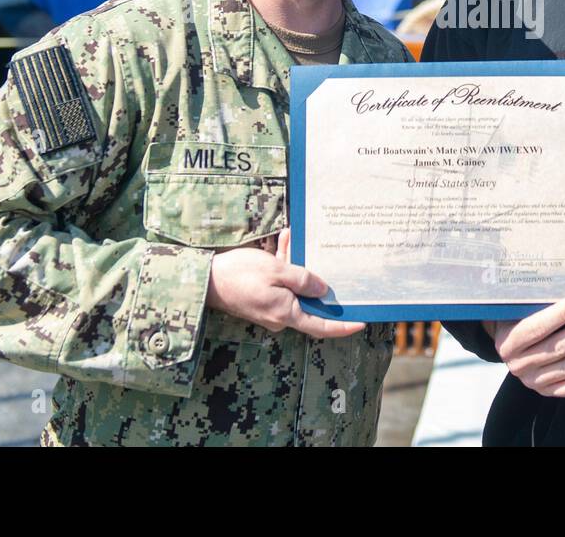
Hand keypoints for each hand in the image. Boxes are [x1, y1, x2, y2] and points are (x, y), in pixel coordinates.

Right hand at [206, 229, 364, 338]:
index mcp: (286, 313)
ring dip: (294, 262)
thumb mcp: (276, 271)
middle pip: (307, 299)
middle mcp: (279, 315)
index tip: (361, 322)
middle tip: (319, 253)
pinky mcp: (260, 298)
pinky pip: (278, 283)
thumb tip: (323, 291)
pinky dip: (282, 264)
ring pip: (292, 286)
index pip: (321, 327)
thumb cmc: (239, 275)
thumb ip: (303, 280)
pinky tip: (283, 241)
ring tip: (291, 238)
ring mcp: (269, 308)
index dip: (342, 327)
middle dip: (313, 275)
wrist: (203, 279)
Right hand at [486, 296, 564, 396]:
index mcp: (508, 341)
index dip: (558, 315)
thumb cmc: (520, 319)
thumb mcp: (519, 308)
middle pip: (559, 348)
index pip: (535, 329)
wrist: (511, 343)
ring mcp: (532, 381)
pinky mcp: (546, 391)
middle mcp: (518, 365)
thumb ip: (537, 302)